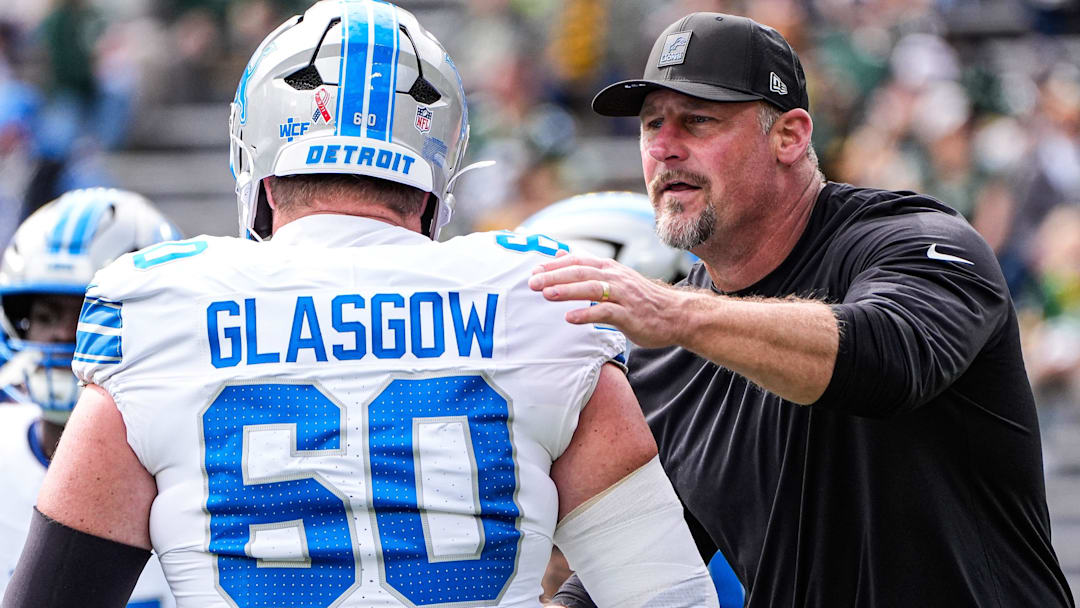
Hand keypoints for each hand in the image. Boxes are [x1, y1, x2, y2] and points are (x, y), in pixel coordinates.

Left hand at [528, 252, 685, 347]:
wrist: (675, 314)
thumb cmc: (641, 299)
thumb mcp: (615, 279)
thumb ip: (589, 269)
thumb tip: (560, 254)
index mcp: (609, 269)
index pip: (578, 261)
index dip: (555, 265)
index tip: (534, 269)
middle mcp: (615, 278)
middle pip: (581, 272)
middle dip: (554, 276)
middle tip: (532, 282)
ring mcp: (623, 296)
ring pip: (592, 289)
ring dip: (567, 290)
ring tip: (546, 294)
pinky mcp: (629, 315)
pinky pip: (606, 312)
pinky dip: (587, 314)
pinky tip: (570, 318)